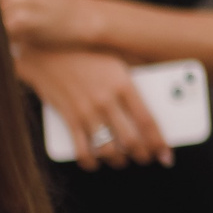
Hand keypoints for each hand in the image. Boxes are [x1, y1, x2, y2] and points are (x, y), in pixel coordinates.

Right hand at [12, 46, 171, 169]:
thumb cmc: (86, 51)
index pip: (147, 121)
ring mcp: (85, 111)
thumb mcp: (118, 57)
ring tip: (122, 161)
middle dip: (142, 155)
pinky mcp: (68, 118)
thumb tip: (157, 96)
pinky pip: (81, 149)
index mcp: (123, 84)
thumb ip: (137, 75)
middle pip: (131, 140)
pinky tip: (95, 162)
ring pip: (107, 149)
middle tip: (147, 158)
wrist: (47, 49)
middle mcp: (106, 100)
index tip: (166, 155)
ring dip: (118, 161)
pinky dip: (89, 161)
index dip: (159, 142)